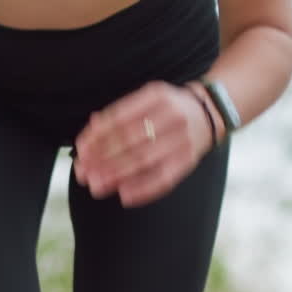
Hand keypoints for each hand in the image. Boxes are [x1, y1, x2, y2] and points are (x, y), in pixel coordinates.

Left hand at [73, 81, 213, 207]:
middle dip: (102, 158)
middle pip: (130, 140)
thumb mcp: (147, 99)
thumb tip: (93, 125)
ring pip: (144, 160)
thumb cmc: (169, 107)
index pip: (120, 117)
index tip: (81, 149)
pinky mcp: (189, 160)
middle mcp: (171, 115)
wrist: (211, 112)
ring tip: (96, 185)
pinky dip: (143, 189)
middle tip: (83, 172)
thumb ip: (120, 112)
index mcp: (156, 95)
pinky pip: (164, 179)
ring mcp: (182, 139)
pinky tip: (124, 196)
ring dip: (117, 175)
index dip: (98, 135)